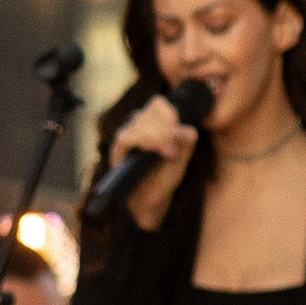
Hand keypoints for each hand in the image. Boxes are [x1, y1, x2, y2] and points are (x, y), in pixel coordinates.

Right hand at [109, 91, 198, 226]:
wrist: (151, 200)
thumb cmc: (165, 177)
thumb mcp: (183, 159)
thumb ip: (188, 142)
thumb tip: (180, 128)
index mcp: (153, 122)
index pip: (158, 104)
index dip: (170, 114)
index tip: (178, 132)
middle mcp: (138, 126)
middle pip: (149, 112)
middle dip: (165, 130)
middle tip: (173, 150)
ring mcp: (127, 137)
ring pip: (138, 122)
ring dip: (156, 135)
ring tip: (168, 152)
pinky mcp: (118, 150)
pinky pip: (125, 137)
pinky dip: (140, 140)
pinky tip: (151, 150)